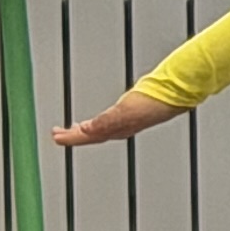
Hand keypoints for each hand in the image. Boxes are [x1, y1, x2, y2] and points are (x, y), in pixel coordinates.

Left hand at [54, 90, 177, 149]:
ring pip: (99, 130)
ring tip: (74, 129)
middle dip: (73, 136)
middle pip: (91, 136)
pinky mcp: (131, 110)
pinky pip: (107, 121)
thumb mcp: (125, 111)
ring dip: (85, 130)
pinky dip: (97, 122)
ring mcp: (126, 120)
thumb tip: (86, 129)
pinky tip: (98, 119)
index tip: (56, 138)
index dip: (70, 139)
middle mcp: (119, 127)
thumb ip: (105, 121)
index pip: (87, 138)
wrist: (174, 92)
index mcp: (116, 129)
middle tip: (57, 134)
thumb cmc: (154, 103)